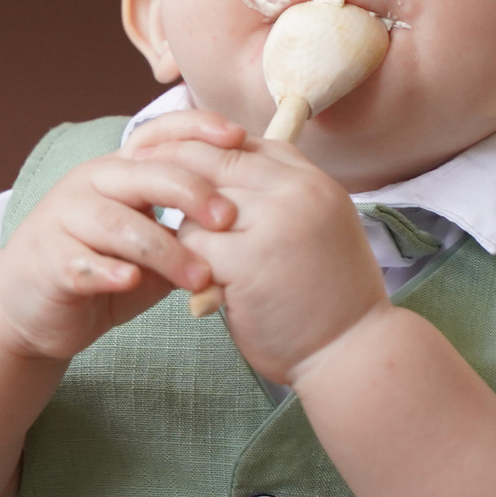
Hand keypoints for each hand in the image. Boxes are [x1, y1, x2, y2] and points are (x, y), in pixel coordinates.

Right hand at [0, 117, 242, 361]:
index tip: (239, 138)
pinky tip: (130, 281)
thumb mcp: (149, 244)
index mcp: (117, 171)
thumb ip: (184, 230)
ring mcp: (63, 220)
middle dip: (192, 193)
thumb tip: (248, 222)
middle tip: (229, 221)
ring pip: (117, 224)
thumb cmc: (102, 268)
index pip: (157, 134)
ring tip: (199, 277)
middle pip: (144, 175)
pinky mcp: (47, 261)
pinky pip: (79, 263)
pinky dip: (106, 272)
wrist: (31, 305)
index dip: (197, 128)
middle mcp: (88, 184)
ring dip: (164, 250)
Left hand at [135, 125, 386, 383]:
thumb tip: (219, 172)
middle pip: (213, 159)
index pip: (244, 142)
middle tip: (141, 179)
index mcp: (313, 182)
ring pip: (195, 204)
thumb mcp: (314, 229)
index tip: (168, 156)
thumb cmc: (328, 299)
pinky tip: (204, 293)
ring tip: (202, 266)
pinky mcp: (250, 261)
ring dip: (186, 233)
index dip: (201, 145)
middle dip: (171, 169)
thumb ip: (277, 199)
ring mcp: (275, 223)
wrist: (354, 354)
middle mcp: (298, 192)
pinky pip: (192, 243)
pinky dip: (188, 266)